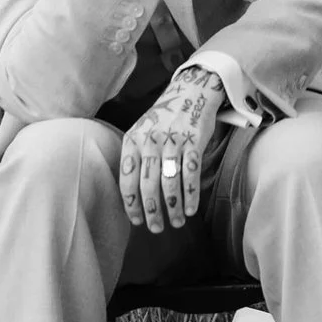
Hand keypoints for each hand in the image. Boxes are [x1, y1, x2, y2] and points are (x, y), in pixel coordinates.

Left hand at [119, 64, 226, 232]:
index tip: (137, 221)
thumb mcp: (141, 133)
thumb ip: (135, 159)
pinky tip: (191, 209)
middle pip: (148, 185)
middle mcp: (150, 141)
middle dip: (152, 211)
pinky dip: (191, 195)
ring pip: (170, 182)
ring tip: (176, 222)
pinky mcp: (193, 141)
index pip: (127, 179)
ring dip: (173, 207)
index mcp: (132, 140)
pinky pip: (190, 174)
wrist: (190, 92)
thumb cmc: (163, 119)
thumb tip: (132, 196)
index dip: (131, 204)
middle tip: (156, 228)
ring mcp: (172, 141)